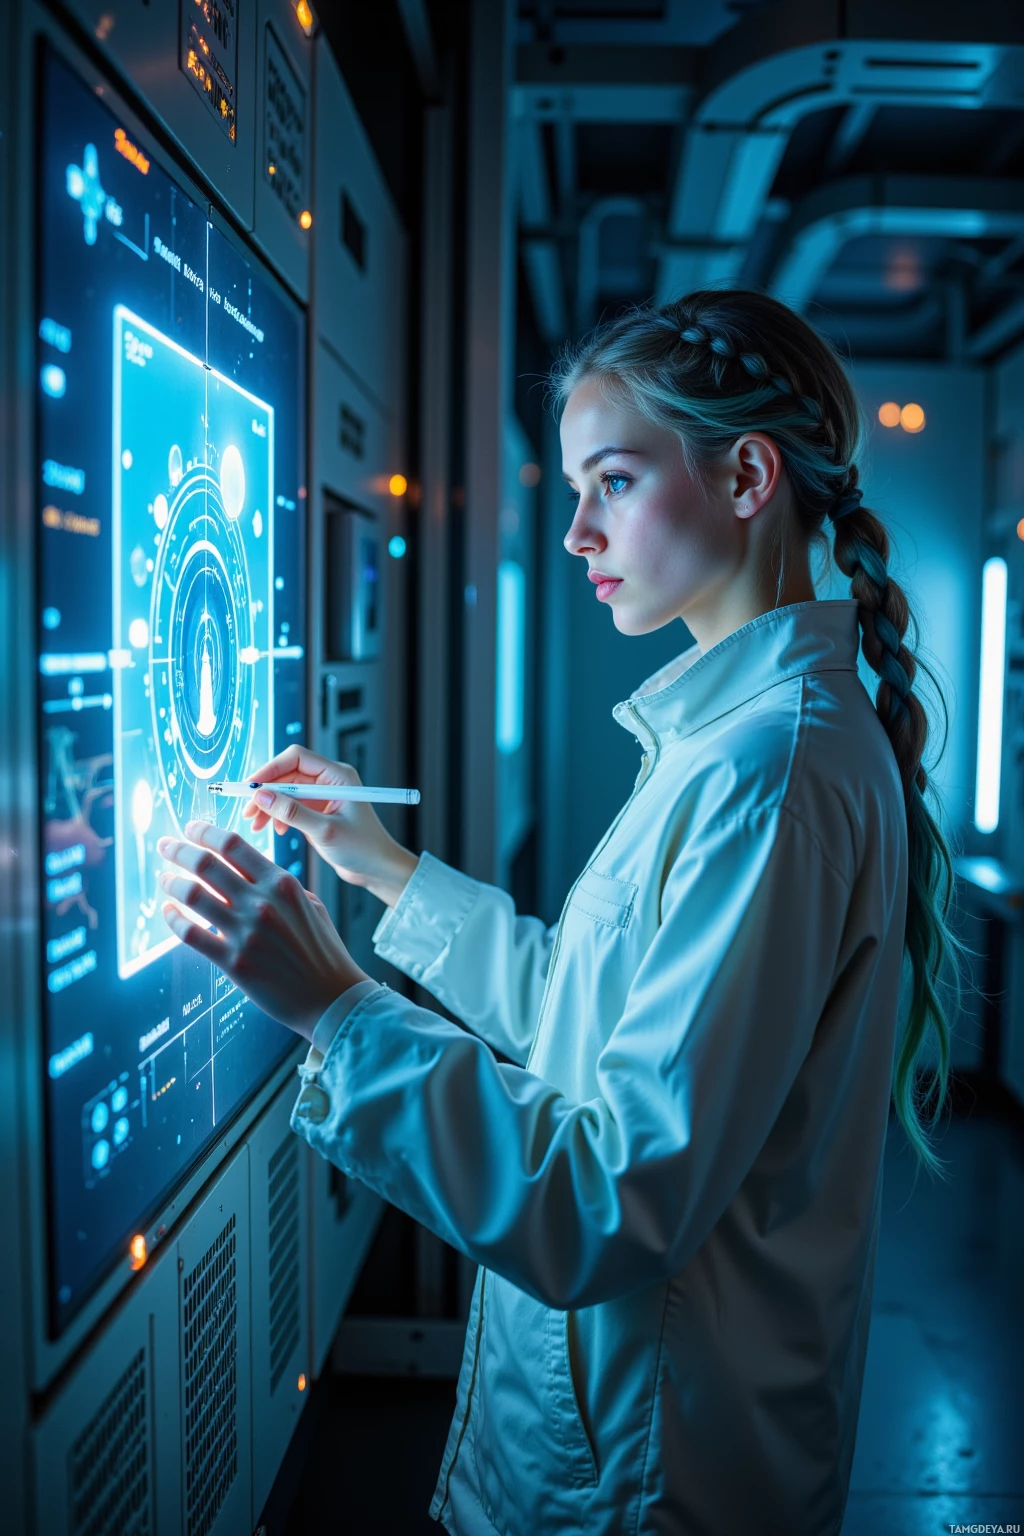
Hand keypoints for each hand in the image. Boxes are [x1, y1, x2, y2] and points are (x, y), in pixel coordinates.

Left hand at [157, 819, 372, 1041]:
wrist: (331, 997)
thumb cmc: (323, 951)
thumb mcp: (310, 904)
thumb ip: (280, 885)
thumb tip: (250, 872)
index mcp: (282, 883)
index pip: (233, 845)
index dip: (205, 832)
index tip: (190, 828)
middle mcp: (262, 903)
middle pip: (207, 864)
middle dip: (179, 850)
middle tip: (165, 845)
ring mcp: (246, 933)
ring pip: (193, 895)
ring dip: (172, 881)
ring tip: (164, 878)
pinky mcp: (233, 962)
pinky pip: (191, 934)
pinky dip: (173, 919)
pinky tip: (168, 911)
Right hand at [240, 744, 414, 896]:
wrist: (377, 869)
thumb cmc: (362, 848)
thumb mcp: (324, 830)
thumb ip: (292, 812)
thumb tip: (261, 796)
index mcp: (337, 775)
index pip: (296, 758)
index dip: (270, 769)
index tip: (251, 787)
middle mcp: (329, 780)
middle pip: (287, 775)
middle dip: (266, 792)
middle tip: (247, 812)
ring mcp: (323, 796)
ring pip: (285, 792)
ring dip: (269, 806)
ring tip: (256, 826)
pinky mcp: (318, 811)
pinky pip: (291, 806)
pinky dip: (279, 816)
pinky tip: (277, 831)